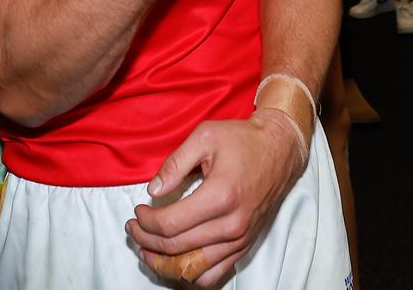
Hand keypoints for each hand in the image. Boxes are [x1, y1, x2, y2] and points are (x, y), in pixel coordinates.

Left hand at [126, 110, 301, 286]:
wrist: (279, 150)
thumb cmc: (242, 140)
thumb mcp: (205, 137)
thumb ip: (175, 163)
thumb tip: (153, 190)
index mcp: (220, 196)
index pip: (170, 225)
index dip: (146, 222)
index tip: (137, 210)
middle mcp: (231, 225)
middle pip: (176, 249)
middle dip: (146, 241)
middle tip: (133, 227)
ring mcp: (239, 240)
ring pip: (192, 270)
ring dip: (163, 264)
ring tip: (146, 250)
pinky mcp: (244, 246)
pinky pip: (213, 276)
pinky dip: (189, 275)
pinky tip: (174, 262)